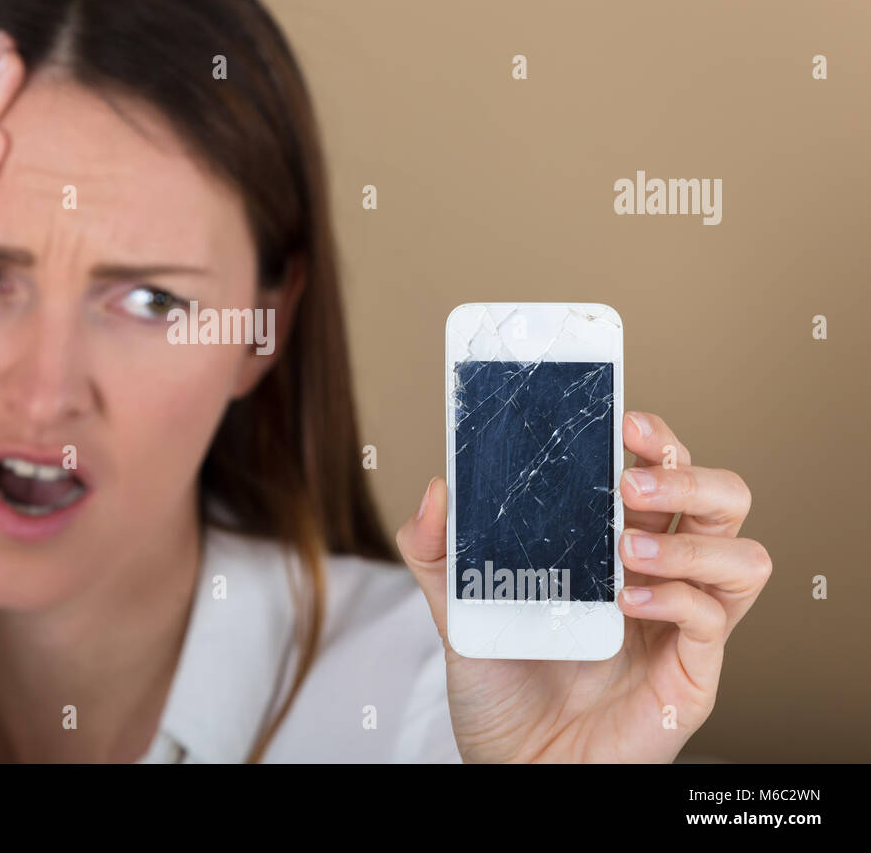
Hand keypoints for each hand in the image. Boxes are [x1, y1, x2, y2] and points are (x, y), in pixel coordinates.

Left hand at [397, 410, 767, 761]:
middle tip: (629, 480)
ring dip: (691, 538)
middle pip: (719, 498)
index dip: (657, 440)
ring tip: (624, 549)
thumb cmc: (499, 682)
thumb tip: (437, 487)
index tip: (624, 419)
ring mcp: (682, 623)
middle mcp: (658, 574)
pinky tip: (626, 601)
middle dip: (687, 473)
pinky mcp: (692, 673)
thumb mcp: (456, 606)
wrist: (510, 762)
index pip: (659, 474)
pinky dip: (675, 598)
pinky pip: (714, 619)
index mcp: (613, 545)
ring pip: (743, 554)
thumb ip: (438, 549)